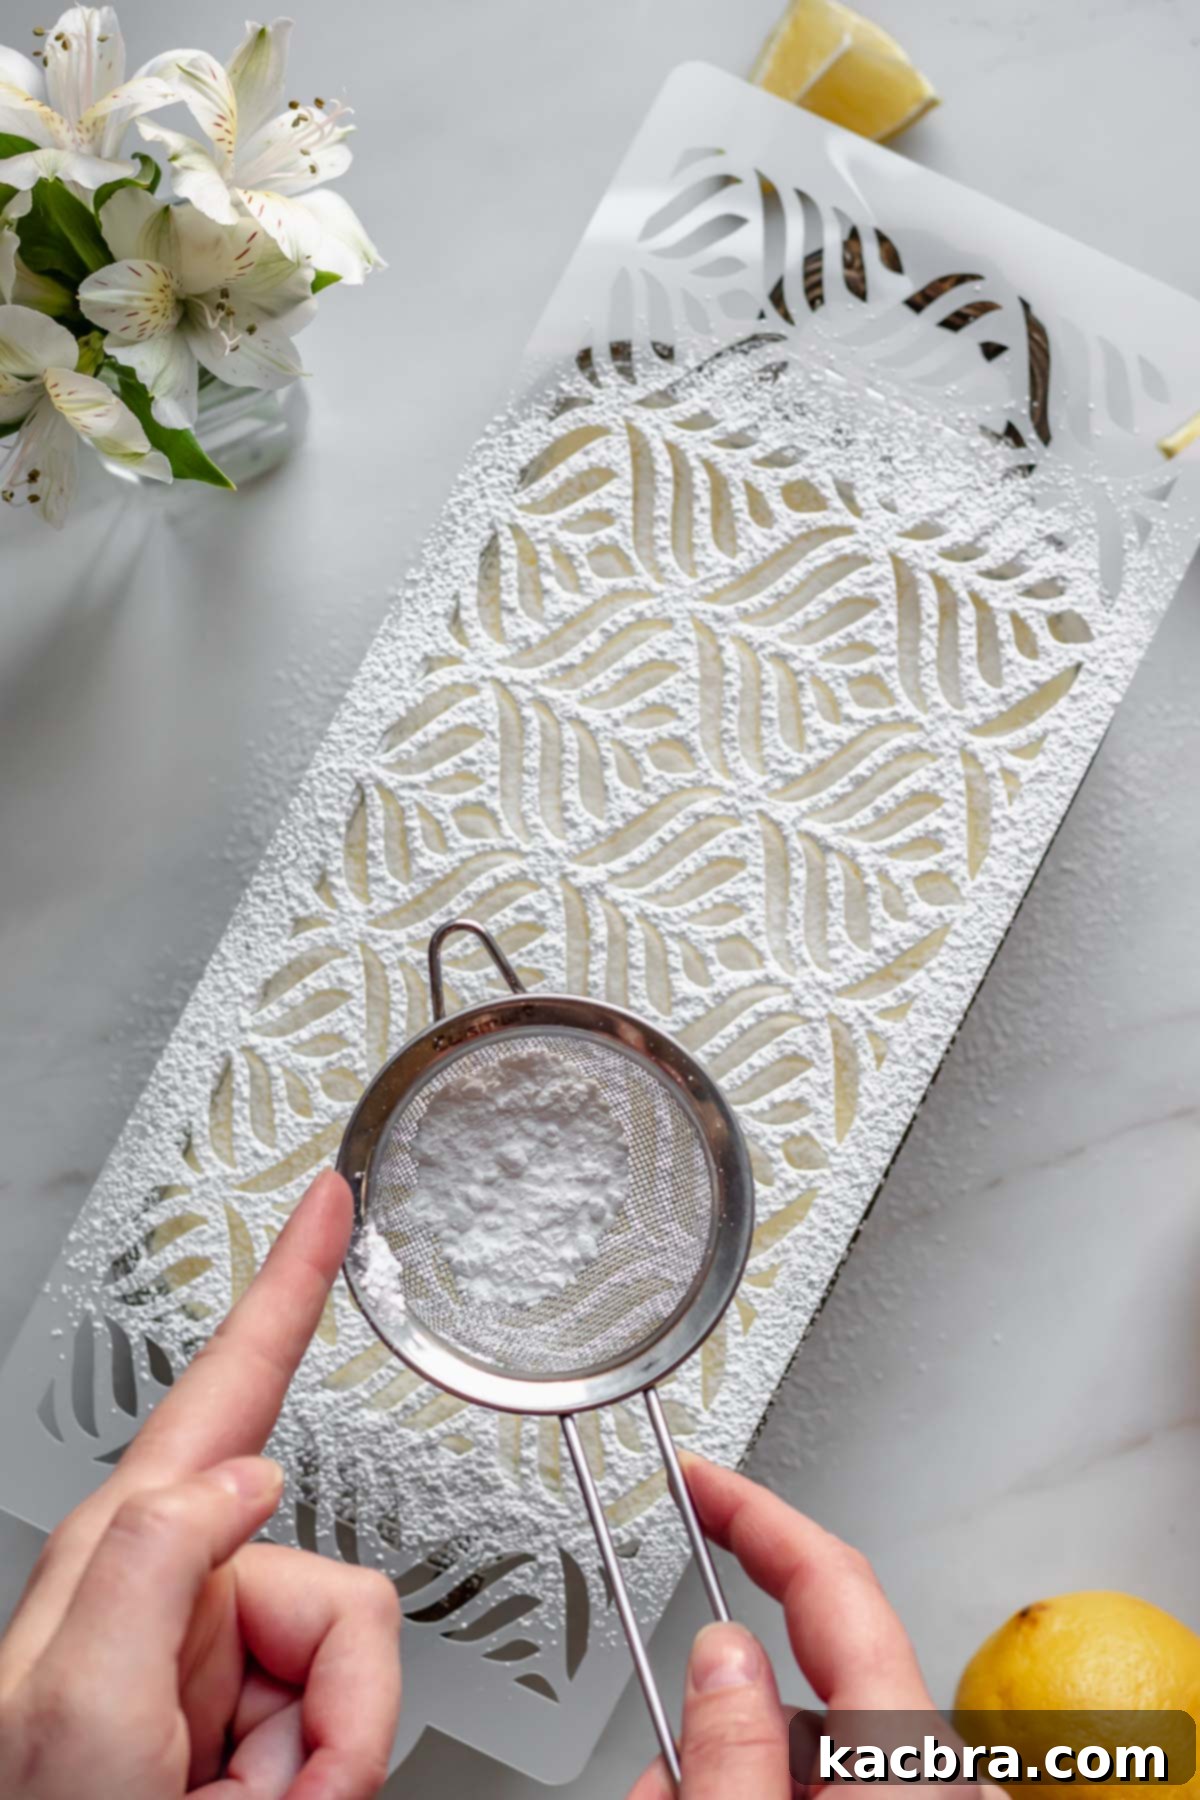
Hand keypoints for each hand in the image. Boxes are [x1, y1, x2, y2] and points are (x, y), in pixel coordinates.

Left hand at [0, 1170, 401, 1799]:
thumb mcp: (80, 1706)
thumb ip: (159, 1555)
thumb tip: (253, 1475)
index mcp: (130, 1549)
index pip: (231, 1384)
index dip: (289, 1283)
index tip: (323, 1202)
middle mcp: (180, 1588)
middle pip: (343, 1596)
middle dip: (333, 1709)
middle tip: (258, 1790)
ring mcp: (218, 1661)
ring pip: (359, 1671)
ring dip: (319, 1762)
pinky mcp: (252, 1723)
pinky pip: (354, 1725)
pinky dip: (325, 1782)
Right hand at [628, 1454, 933, 1798]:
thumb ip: (732, 1745)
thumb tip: (720, 1654)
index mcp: (903, 1750)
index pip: (830, 1582)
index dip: (754, 1514)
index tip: (701, 1479)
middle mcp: (931, 1768)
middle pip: (792, 1684)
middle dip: (710, 1715)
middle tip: (659, 1772)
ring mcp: (924, 1797)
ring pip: (792, 1743)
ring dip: (724, 1770)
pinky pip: (816, 1784)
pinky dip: (759, 1792)